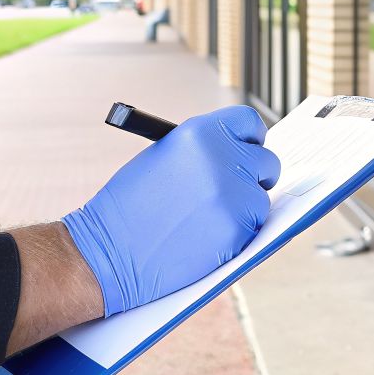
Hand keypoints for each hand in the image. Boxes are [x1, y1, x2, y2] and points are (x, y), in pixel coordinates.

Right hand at [62, 106, 279, 315]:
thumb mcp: (165, 158)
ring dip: (243, 210)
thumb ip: (204, 151)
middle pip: (266, 162)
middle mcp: (223, 157)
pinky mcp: (238, 227)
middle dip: (255, 177)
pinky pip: (254, 227)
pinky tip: (205, 238)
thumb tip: (239, 155)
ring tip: (203, 220)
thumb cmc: (129, 206)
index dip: (252, 139)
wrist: (107, 251)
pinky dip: (236, 234)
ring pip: (260, 199)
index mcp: (201, 133)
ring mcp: (234, 193)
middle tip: (241, 190)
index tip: (250, 151)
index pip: (250, 123)